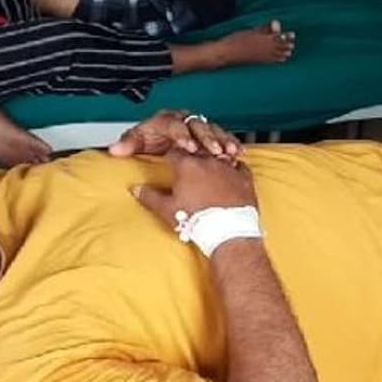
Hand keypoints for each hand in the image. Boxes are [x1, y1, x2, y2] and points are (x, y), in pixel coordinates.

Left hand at [109, 110, 242, 160]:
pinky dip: (231, 144)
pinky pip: (224, 136)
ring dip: (221, 141)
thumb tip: (114, 150)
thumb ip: (129, 144)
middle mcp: (184, 119)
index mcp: (166, 119)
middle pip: (198, 125)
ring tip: (228, 153)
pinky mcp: (211, 133)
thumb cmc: (151, 139)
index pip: (174, 124)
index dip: (182, 135)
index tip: (188, 147)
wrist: (162, 138)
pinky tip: (238, 153)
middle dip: (206, 138)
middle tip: (213, 151)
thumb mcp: (138, 141)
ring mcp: (199, 126)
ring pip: (213, 129)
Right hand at [133, 151, 257, 226]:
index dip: (169, 156)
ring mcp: (228, 168)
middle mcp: (208, 161)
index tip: (168, 161)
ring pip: (218, 154)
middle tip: (188, 164)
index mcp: (187, 165)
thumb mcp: (167, 210)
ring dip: (212, 158)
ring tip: (208, 167)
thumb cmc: (196, 220)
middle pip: (196, 150)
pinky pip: (239, 165)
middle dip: (191, 155)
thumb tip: (136, 189)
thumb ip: (150, 197)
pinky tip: (230, 171)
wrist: (228, 232)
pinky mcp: (244, 178)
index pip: (173, 151)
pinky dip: (233, 166)